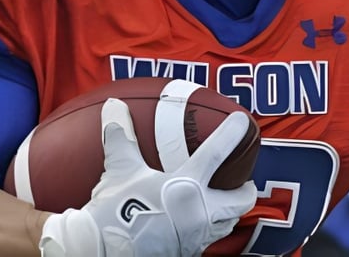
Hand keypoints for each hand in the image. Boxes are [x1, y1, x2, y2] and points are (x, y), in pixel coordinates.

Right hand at [40, 95, 257, 256]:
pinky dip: (210, 229)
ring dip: (231, 212)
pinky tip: (200, 225)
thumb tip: (114, 106)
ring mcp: (196, 236)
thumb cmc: (113, 211)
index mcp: (187, 185)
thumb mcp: (120, 169)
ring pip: (227, 224)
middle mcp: (199, 212)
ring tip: (226, 202)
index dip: (232, 134)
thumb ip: (121, 135)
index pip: (217, 153)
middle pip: (240, 200)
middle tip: (244, 181)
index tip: (242, 122)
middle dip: (246, 190)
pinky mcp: (188, 252)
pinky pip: (208, 240)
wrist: (102, 251)